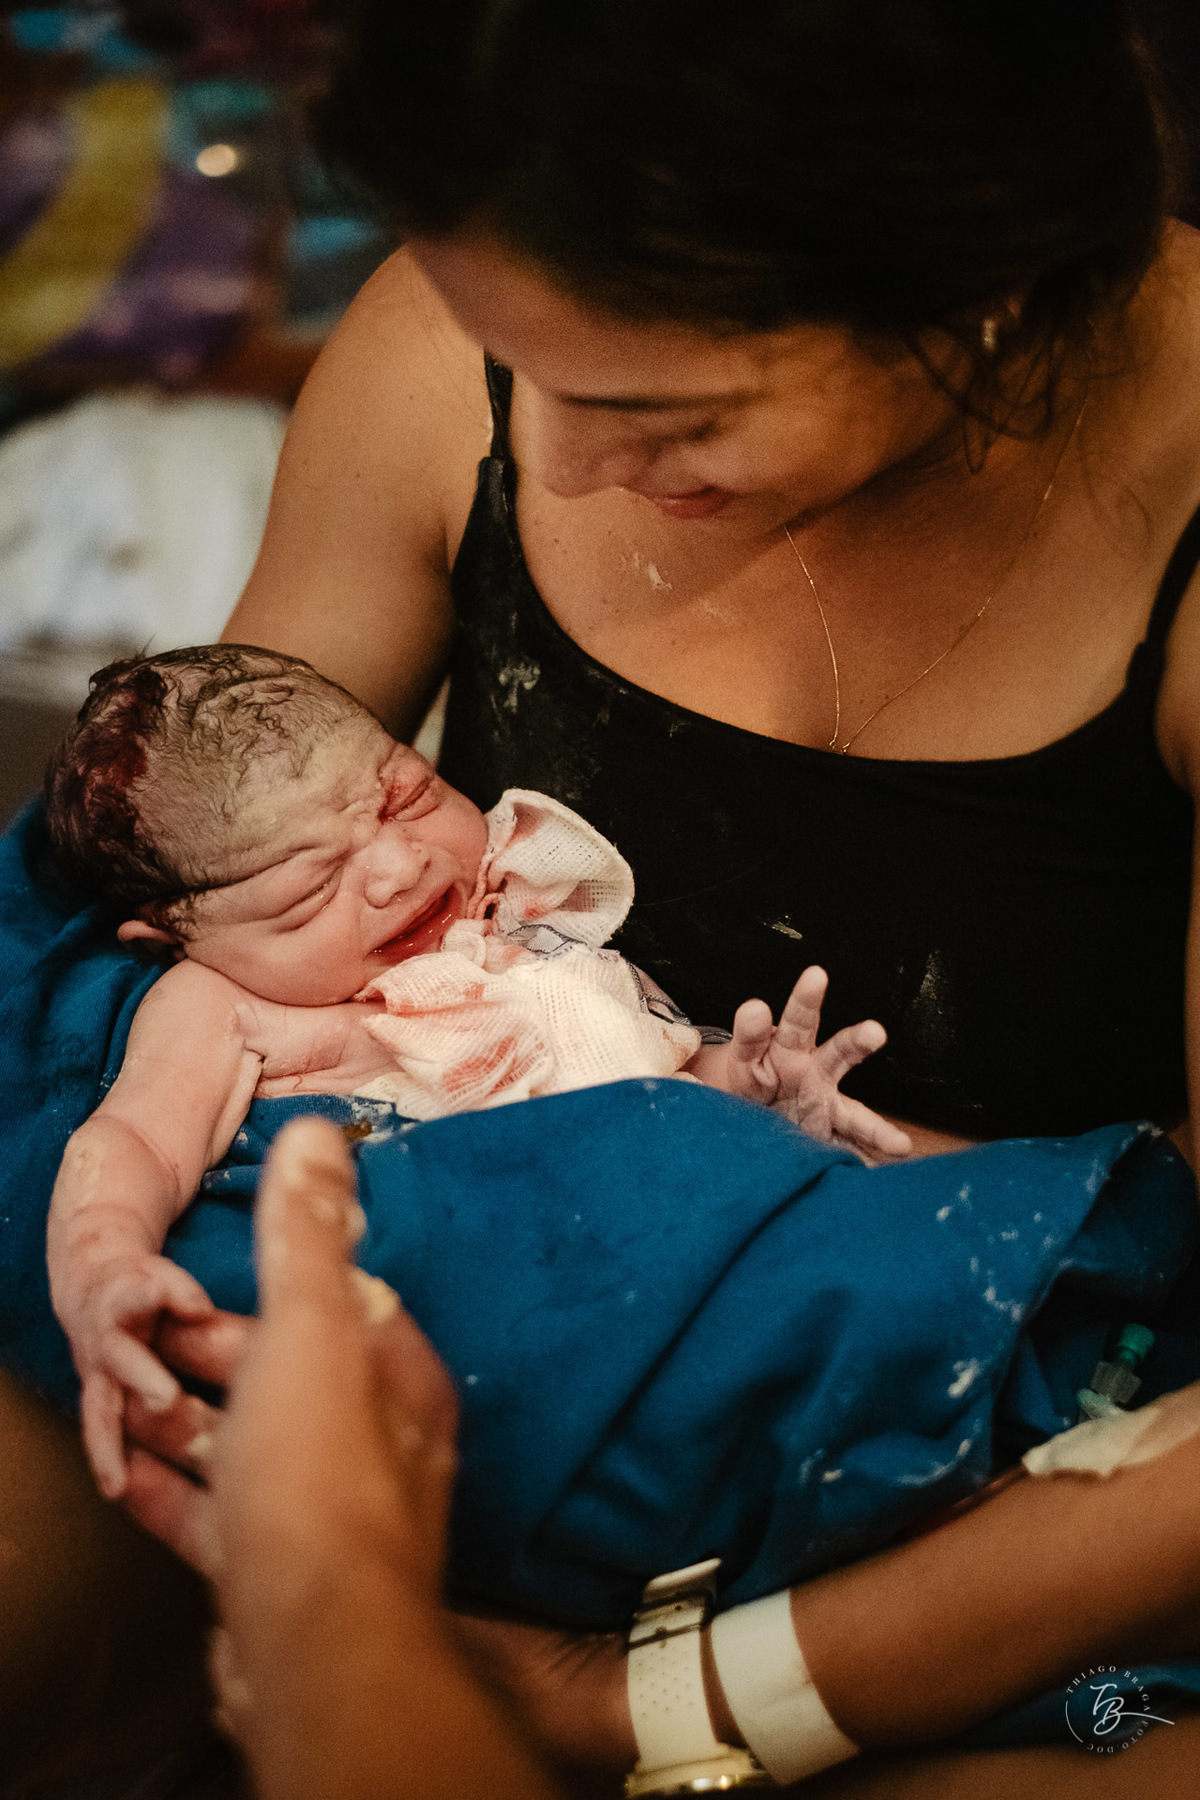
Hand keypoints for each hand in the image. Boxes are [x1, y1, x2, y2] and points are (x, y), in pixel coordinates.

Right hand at [56, 1248, 215, 1499]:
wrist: (94, 1292)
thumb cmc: (144, 1289)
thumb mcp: (162, 1279)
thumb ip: (181, 1293)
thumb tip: (201, 1311)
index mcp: (126, 1299)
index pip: (144, 1292)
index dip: (170, 1296)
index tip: (198, 1306)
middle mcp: (108, 1342)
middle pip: (121, 1359)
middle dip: (143, 1377)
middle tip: (166, 1399)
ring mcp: (100, 1376)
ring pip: (102, 1411)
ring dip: (110, 1445)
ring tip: (118, 1482)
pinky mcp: (101, 1403)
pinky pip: (103, 1434)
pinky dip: (110, 1462)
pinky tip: (120, 1491)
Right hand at [126, 1120, 549, 1799]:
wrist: (314, 1646)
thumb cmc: (320, 1481)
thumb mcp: (309, 1331)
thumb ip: (308, 1236)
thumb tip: (322, 1137)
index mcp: (400, 1376)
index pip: (338, 1308)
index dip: (265, 1292)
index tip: (199, 1288)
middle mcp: (379, 1444)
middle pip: (283, 1380)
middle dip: (210, 1359)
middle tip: (146, 1347)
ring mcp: (328, 1514)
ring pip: (245, 1448)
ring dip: (181, 1422)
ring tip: (124, 1402)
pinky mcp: (279, 1573)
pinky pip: (217, 1516)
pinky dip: (168, 1491)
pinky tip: (124, 1476)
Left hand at [726, 966, 911, 1160]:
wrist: (751, 1111)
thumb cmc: (747, 1077)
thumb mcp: (738, 1057)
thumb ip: (746, 1038)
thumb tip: (747, 1012)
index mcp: (784, 1046)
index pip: (786, 1023)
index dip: (793, 1004)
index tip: (799, 985)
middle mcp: (813, 1072)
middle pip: (840, 1053)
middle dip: (858, 1042)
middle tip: (874, 1033)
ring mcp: (825, 1107)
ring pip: (853, 1116)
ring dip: (877, 1131)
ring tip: (900, 1145)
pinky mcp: (829, 1136)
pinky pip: (852, 1154)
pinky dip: (873, 1167)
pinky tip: (892, 1179)